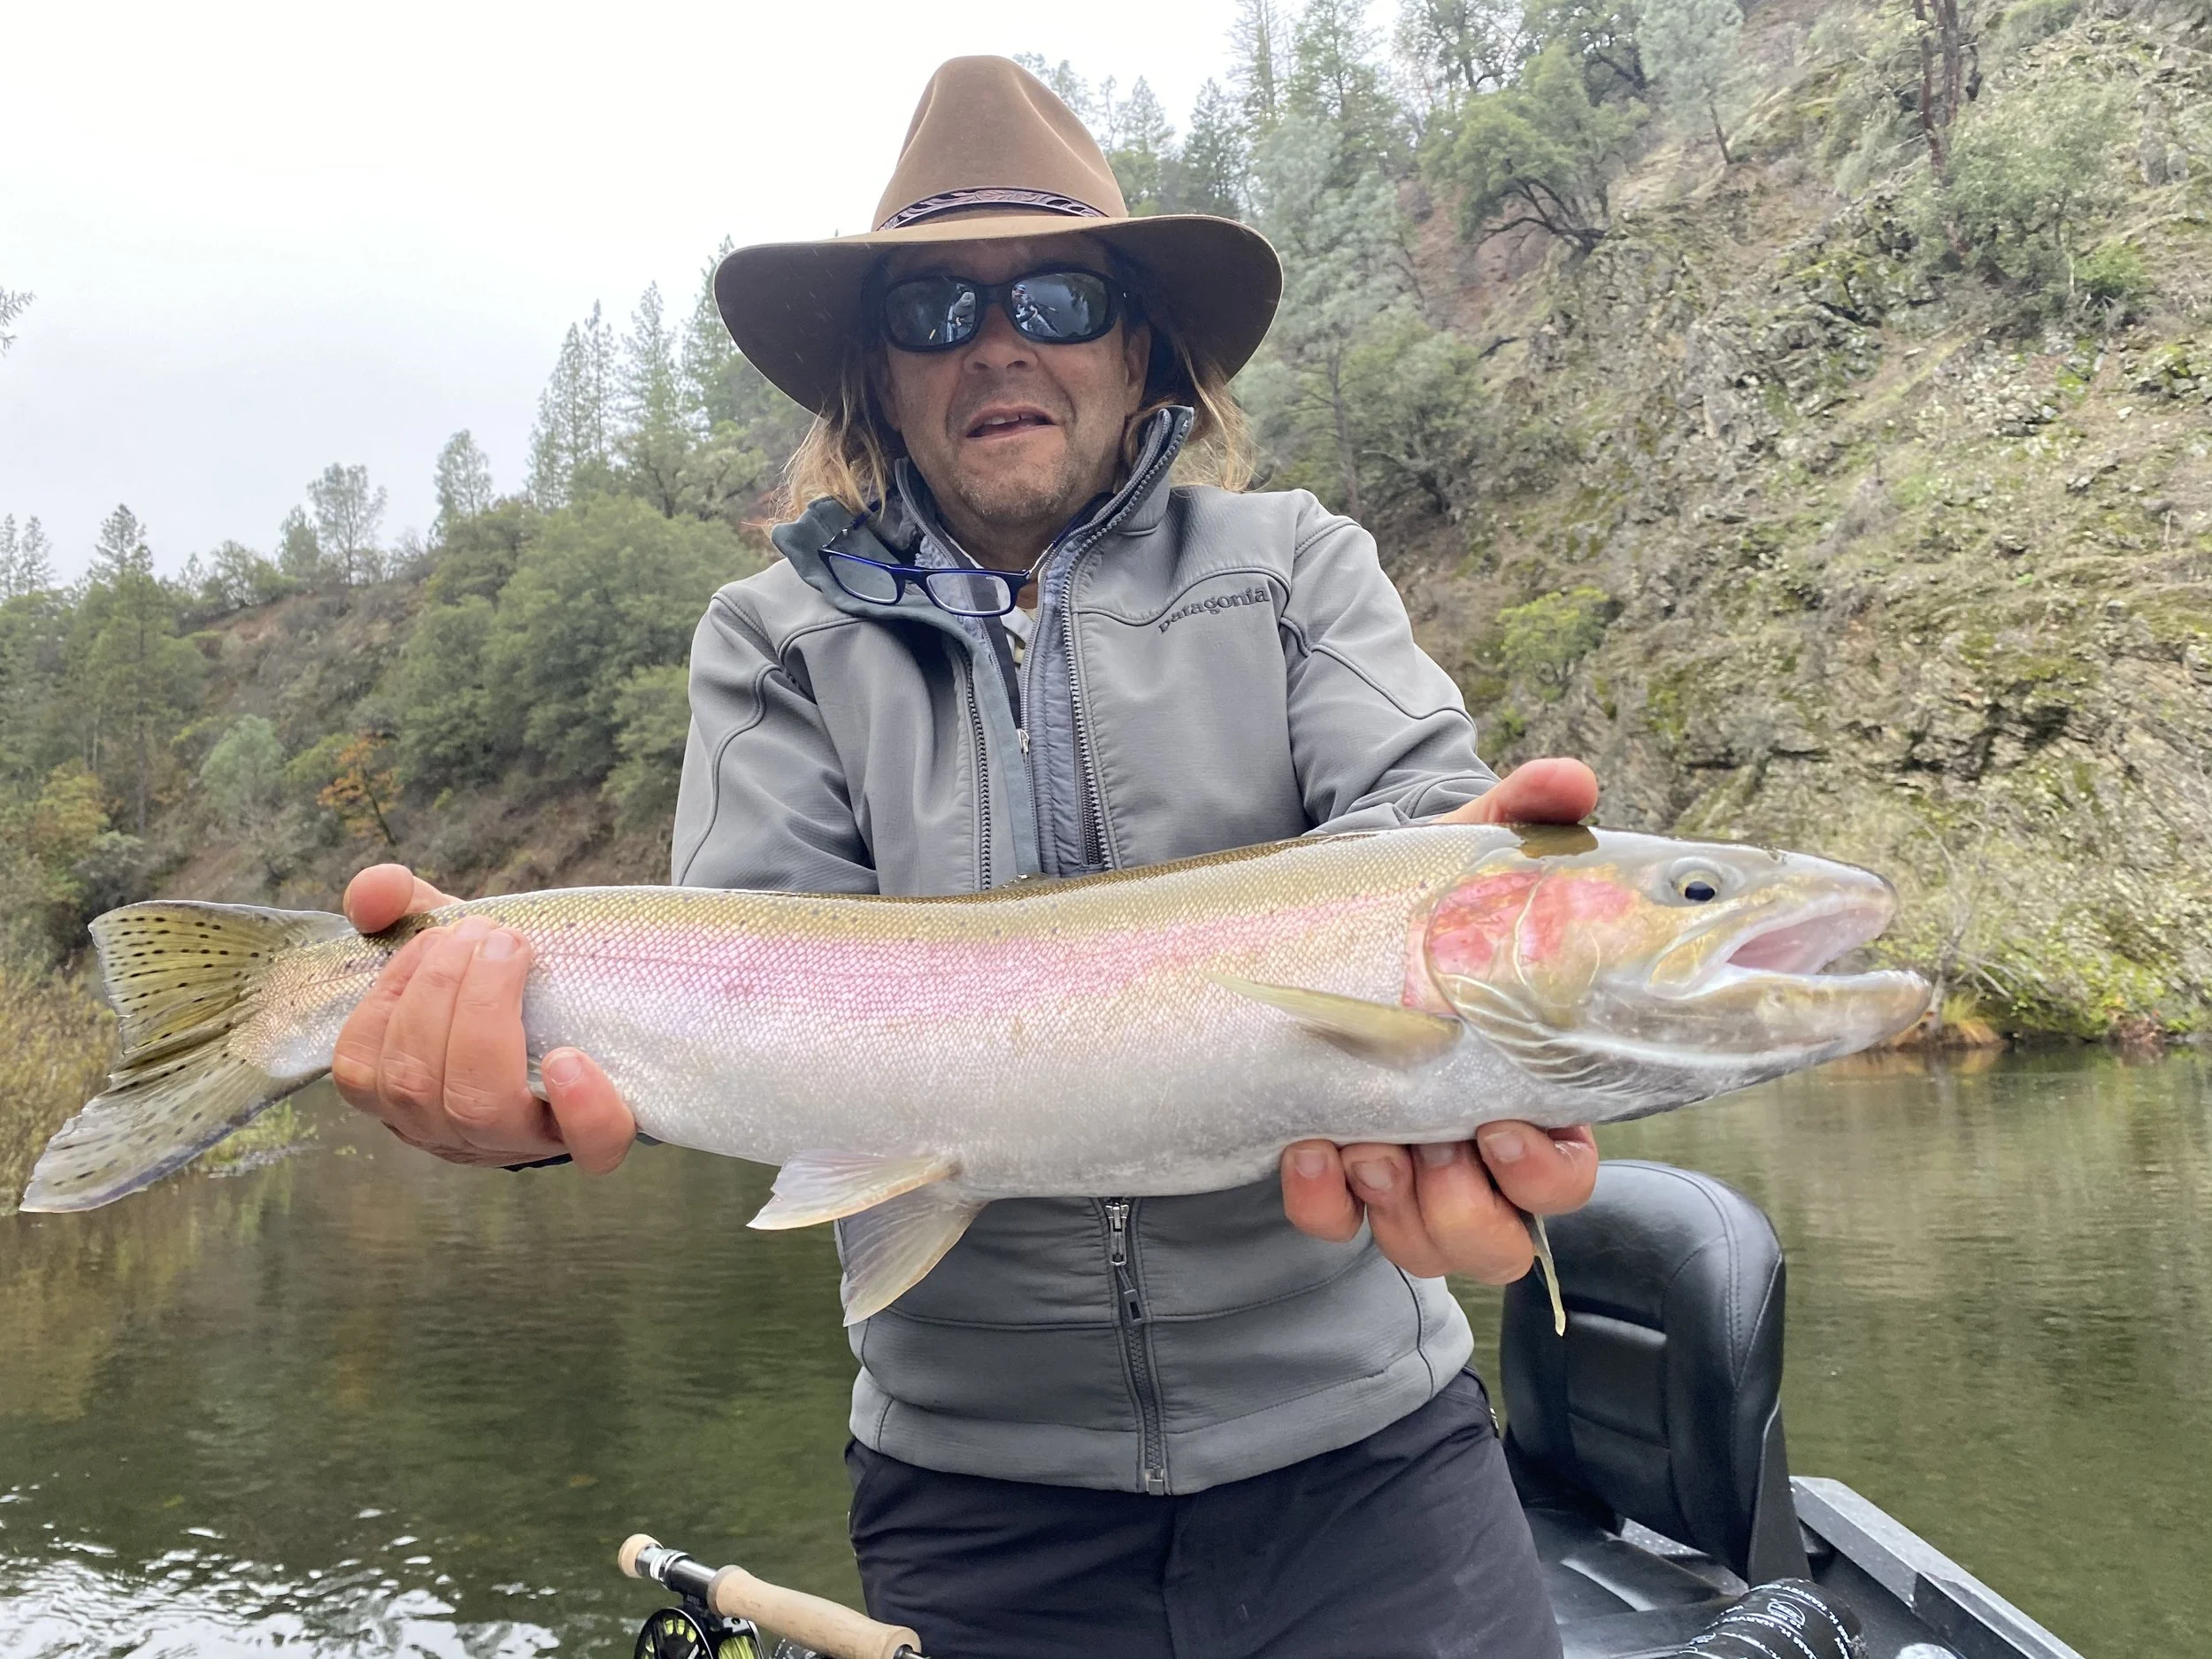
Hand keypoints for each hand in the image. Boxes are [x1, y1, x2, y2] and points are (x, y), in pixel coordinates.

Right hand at [329, 862, 635, 1173]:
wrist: (591, 1016)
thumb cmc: (504, 988)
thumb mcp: (452, 943)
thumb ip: (402, 906)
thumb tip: (371, 893)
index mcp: (403, 1089)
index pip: (361, 1070)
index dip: (388, 999)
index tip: (435, 936)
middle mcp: (451, 1129)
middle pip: (417, 1085)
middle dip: (443, 991)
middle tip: (485, 933)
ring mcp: (521, 1141)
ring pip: (478, 1110)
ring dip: (484, 1016)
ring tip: (510, 950)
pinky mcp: (591, 1144)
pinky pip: (589, 1147)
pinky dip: (581, 1105)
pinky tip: (571, 1059)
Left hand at [1282, 757, 1602, 1275]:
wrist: (1303, 935)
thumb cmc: (1404, 917)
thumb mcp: (1453, 865)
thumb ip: (1517, 819)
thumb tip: (1570, 783)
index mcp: (1521, 1088)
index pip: (1567, 1171)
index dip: (1546, 1172)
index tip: (1503, 1127)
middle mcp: (1468, 1142)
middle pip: (1504, 1236)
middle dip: (1468, 1208)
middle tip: (1431, 1147)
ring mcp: (1401, 1169)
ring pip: (1431, 1249)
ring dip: (1401, 1211)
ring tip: (1363, 1146)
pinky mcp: (1333, 1178)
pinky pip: (1336, 1229)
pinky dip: (1323, 1203)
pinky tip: (1307, 1148)